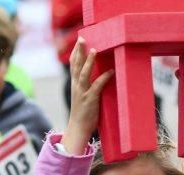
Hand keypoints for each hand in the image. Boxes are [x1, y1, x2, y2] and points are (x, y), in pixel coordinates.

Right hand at [61, 38, 112, 155]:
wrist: (78, 128)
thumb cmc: (83, 113)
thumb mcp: (82, 96)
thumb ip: (86, 86)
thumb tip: (97, 77)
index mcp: (74, 85)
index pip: (73, 65)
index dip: (75, 52)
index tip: (79, 41)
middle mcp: (76, 86)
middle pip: (76, 65)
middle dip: (79, 51)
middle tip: (82, 38)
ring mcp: (82, 93)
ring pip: (84, 74)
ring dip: (89, 61)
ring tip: (94, 50)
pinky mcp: (90, 100)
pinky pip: (97, 86)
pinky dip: (104, 78)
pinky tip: (110, 71)